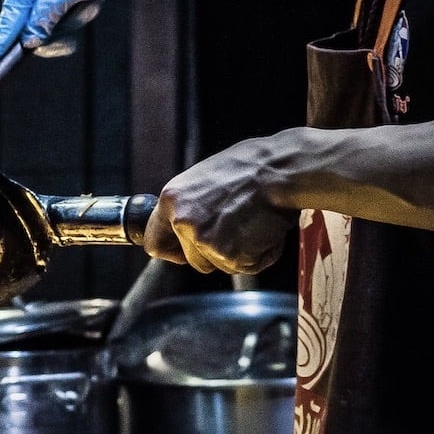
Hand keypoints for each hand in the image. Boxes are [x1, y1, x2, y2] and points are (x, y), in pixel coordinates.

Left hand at [142, 136, 296, 274]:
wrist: (279, 170)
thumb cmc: (250, 167)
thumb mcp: (203, 179)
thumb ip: (189, 206)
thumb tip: (185, 225)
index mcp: (171, 200)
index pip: (154, 243)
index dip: (173, 252)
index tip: (183, 253)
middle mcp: (183, 222)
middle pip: (194, 260)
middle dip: (215, 253)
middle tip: (237, 230)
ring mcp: (205, 241)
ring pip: (221, 265)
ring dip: (239, 253)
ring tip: (254, 223)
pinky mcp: (230, 256)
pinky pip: (247, 266)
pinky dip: (260, 255)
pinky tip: (265, 229)